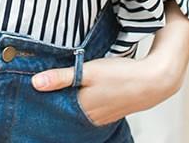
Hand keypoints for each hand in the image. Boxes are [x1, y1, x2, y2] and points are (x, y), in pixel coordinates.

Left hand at [30, 54, 181, 126]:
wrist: (153, 81)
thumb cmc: (120, 74)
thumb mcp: (87, 71)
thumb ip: (61, 77)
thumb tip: (35, 83)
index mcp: (82, 109)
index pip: (55, 108)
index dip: (45, 98)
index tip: (34, 88)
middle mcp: (91, 118)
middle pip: (66, 110)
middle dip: (56, 100)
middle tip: (45, 87)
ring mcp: (102, 116)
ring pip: (78, 110)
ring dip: (70, 100)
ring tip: (62, 87)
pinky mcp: (110, 111)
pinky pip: (90, 110)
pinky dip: (83, 102)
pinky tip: (82, 92)